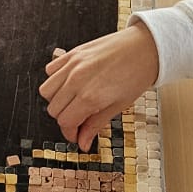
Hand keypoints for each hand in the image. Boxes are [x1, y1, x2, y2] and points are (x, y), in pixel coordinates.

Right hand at [39, 25, 158, 149]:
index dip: (71, 133)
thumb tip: (83, 143)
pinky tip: (70, 84)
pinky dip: (55, 80)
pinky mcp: (72, 53)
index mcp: (90, 96)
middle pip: (54, 109)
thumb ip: (95, 124)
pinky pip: (50, 70)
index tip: (77, 135)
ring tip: (73, 101)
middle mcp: (77, 80)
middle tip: (79, 119)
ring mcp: (72, 65)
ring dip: (57, 100)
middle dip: (65, 118)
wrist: (146, 48)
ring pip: (46, 91)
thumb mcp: (118, 106)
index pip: (65, 122)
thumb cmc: (137, 75)